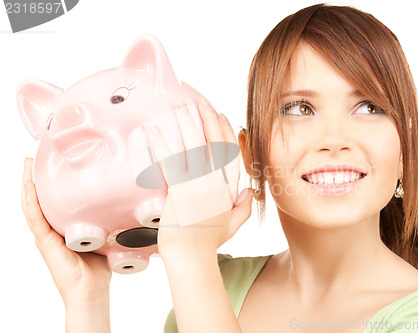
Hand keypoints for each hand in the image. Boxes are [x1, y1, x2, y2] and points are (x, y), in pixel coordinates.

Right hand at [21, 158, 111, 305]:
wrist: (92, 290)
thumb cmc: (99, 266)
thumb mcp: (104, 234)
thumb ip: (108, 219)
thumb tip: (129, 202)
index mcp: (62, 226)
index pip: (51, 199)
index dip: (48, 181)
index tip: (51, 161)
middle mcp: (51, 228)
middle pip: (38, 198)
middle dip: (35, 176)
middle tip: (36, 155)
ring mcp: (45, 235)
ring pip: (32, 204)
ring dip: (28, 183)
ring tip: (28, 163)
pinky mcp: (45, 242)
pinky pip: (35, 218)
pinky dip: (30, 201)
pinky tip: (28, 186)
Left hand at [146, 100, 253, 257]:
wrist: (192, 259)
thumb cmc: (209, 244)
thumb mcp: (233, 225)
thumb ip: (244, 207)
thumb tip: (250, 191)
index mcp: (229, 189)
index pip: (230, 153)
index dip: (226, 132)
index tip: (221, 116)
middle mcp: (217, 184)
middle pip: (215, 144)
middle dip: (208, 119)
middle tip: (200, 101)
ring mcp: (199, 187)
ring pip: (195, 147)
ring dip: (187, 123)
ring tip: (180, 105)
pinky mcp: (180, 193)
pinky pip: (170, 163)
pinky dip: (162, 144)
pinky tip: (155, 130)